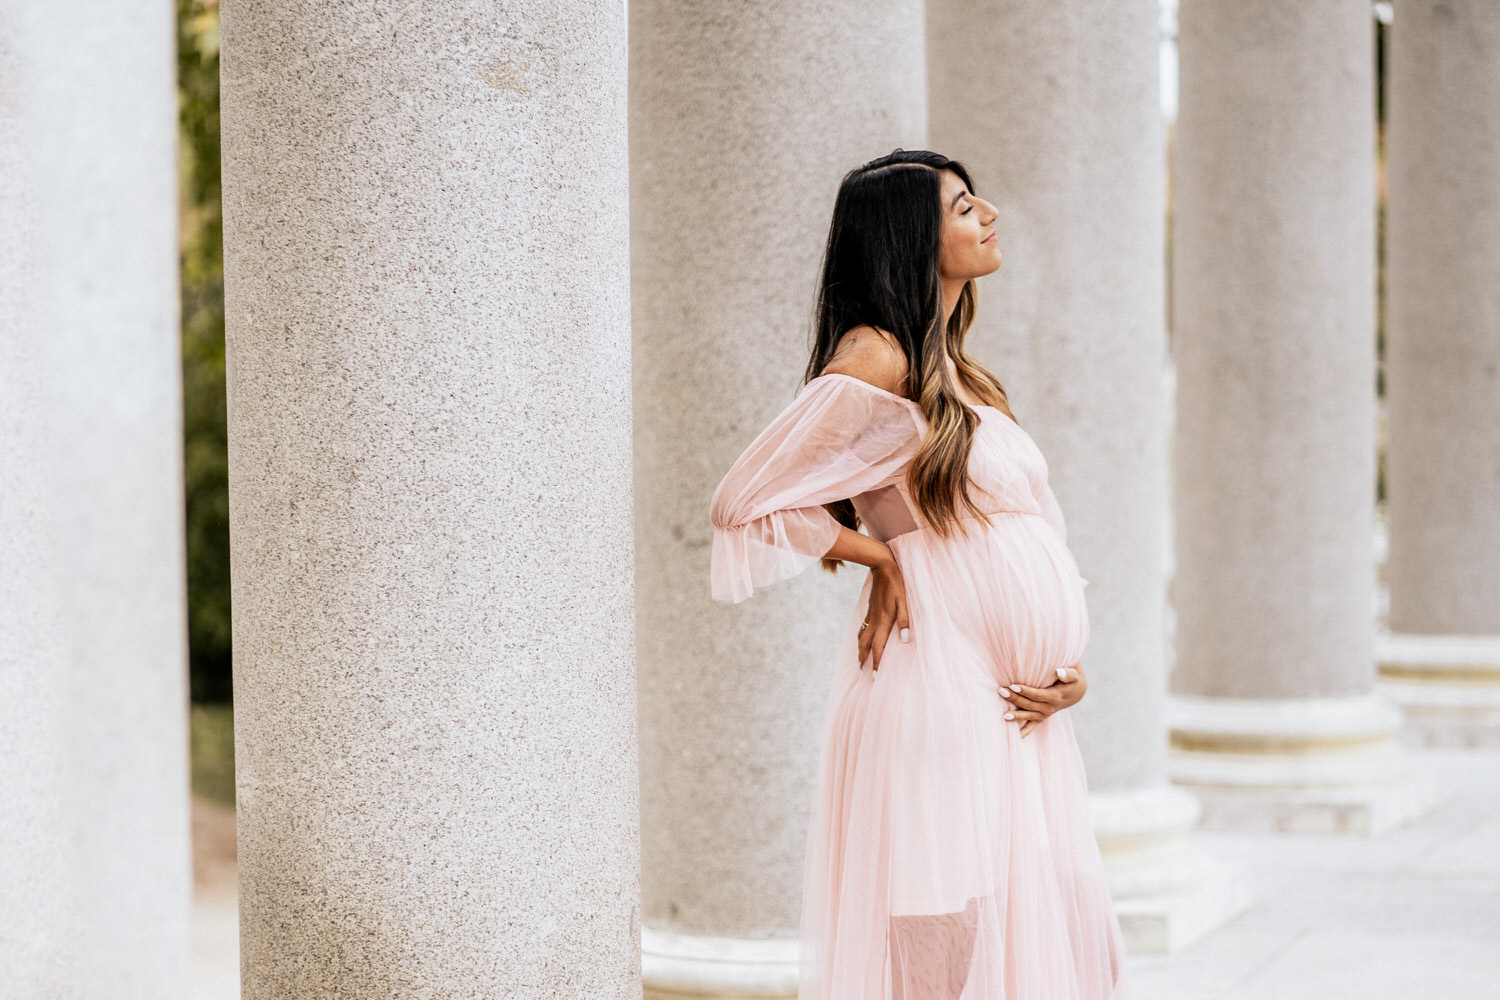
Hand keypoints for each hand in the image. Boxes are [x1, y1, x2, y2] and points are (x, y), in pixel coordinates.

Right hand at [859, 553, 910, 672]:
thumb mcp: (905, 601)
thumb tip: (905, 641)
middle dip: (864, 659)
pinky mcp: (870, 609)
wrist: (883, 567)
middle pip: (866, 644)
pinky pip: (862, 628)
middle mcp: (875, 620)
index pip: (879, 646)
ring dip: (860, 650)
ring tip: (859, 660)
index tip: (875, 675)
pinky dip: (860, 638)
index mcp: (884, 620)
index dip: (877, 662)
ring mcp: (870, 615)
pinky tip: (861, 639)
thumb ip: (905, 621)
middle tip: (862, 672)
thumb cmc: (898, 584)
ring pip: (861, 637)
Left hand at [999, 662, 1086, 737]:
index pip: (1037, 695)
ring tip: (1003, 715)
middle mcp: (1049, 708)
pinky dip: (1023, 732)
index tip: (1013, 685)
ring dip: (1016, 715)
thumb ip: (1068, 674)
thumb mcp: (1073, 675)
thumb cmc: (1071, 680)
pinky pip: (1031, 727)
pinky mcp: (1040, 717)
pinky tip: (1013, 736)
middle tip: (1001, 691)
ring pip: (1028, 715)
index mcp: (1055, 697)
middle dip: (1015, 699)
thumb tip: (1059, 672)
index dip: (1025, 691)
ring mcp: (1044, 714)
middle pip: (1029, 704)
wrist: (1074, 692)